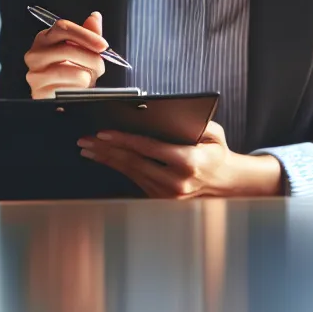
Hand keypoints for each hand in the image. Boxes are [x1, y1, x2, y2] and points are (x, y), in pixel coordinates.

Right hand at [24, 11, 109, 98]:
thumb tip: (95, 17)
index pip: (63, 27)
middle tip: (100, 66)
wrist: (61, 97)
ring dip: (86, 76)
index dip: (86, 35)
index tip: (103, 45)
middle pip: (67, 49)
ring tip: (87, 78)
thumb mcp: (82, 52)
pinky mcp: (39, 91)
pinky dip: (78, 89)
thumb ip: (88, 35)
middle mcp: (35, 53)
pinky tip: (78, 88)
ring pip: (70, 70)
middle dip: (91, 59)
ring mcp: (35, 73)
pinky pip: (67, 88)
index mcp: (45, 38)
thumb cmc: (70, 73)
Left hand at [76, 120, 283, 197]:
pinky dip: (116, 167)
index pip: (148, 148)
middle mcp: (176, 182)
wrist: (226, 184)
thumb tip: (163, 114)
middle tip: (85, 139)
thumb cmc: (216, 153)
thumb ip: (193, 123)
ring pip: (130, 172)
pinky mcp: (160, 197)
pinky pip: (133, 179)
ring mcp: (166, 193)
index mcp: (189, 163)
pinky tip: (103, 158)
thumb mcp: (214, 132)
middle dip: (106, 150)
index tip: (103, 133)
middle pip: (133, 162)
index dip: (123, 140)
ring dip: (106, 159)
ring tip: (87, 148)